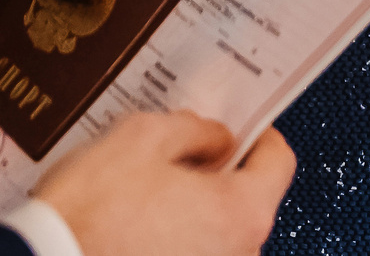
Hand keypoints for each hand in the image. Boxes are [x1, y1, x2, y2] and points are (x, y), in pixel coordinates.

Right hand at [35, 113, 294, 255]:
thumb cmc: (91, 211)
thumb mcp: (142, 137)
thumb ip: (194, 130)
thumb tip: (216, 139)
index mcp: (240, 211)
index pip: (278, 162)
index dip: (260, 134)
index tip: (243, 126)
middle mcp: (236, 255)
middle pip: (246, 200)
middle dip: (218, 174)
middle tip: (177, 154)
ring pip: (215, 232)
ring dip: (192, 210)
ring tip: (143, 192)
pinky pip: (190, 254)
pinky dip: (173, 240)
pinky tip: (134, 225)